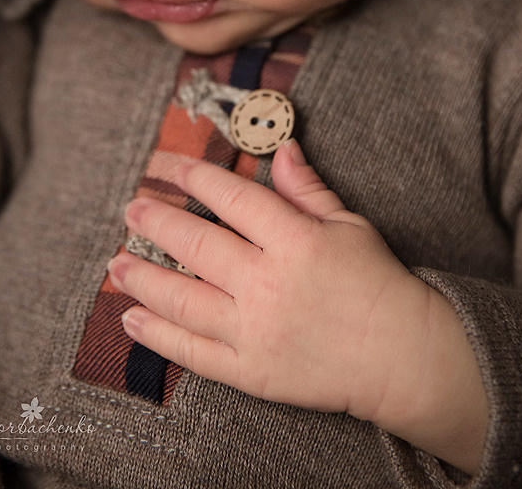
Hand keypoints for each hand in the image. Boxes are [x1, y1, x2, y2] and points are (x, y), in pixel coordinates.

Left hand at [109, 141, 487, 472]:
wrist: (403, 357)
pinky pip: (194, 353)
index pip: (234, 199)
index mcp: (296, 241)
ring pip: (184, 300)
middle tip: (132, 208)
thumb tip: (282, 149)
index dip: (199, 180)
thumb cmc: (378, 284)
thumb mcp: (349, 225)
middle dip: (157, 223)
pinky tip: (132, 319)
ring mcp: (256, 332)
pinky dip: (158, 335)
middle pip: (198, 246)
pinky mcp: (252, 372)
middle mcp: (269, 284)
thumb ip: (307, 189)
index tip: (173, 168)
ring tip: (117, 263)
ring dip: (144, 279)